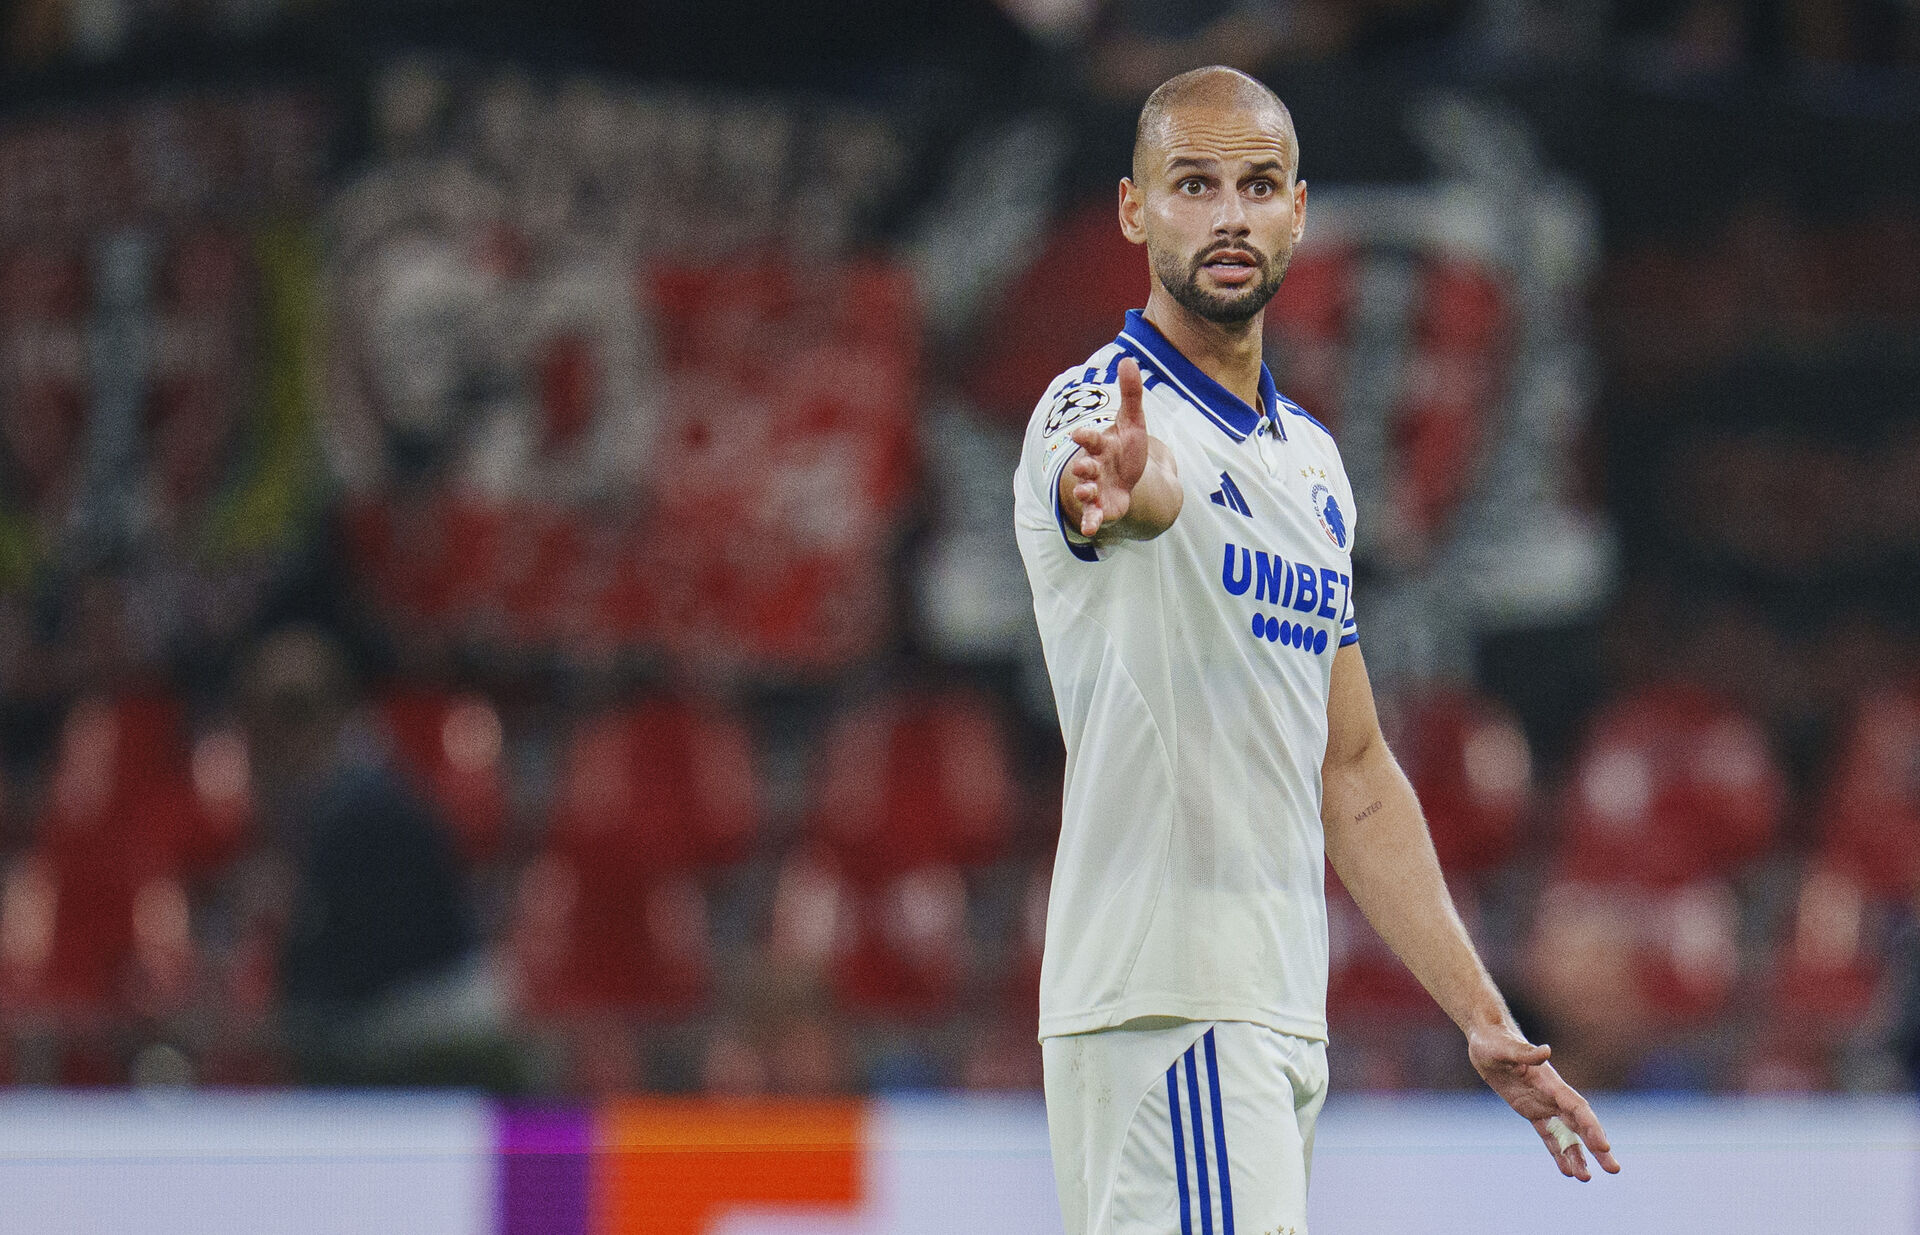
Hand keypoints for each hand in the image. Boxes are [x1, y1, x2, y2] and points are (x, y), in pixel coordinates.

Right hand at [1066, 356, 1147, 537]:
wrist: (1130, 476)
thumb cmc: (1126, 447)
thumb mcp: (1134, 421)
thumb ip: (1130, 394)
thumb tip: (1128, 359)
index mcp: (1100, 444)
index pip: (1091, 439)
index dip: (1086, 437)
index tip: (1077, 435)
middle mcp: (1094, 466)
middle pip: (1085, 466)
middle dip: (1082, 467)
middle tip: (1082, 467)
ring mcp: (1096, 487)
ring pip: (1085, 490)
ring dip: (1083, 492)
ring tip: (1084, 493)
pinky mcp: (1101, 507)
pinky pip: (1093, 515)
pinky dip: (1090, 521)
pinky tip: (1089, 530)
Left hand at [1469, 1024, 1619, 1180]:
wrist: (1486, 1038)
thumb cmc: (1494, 1040)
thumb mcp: (1502, 1048)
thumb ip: (1524, 1053)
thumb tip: (1546, 1051)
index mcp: (1550, 1081)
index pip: (1576, 1106)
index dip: (1591, 1126)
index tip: (1604, 1146)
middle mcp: (1552, 1095)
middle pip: (1580, 1124)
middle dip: (1596, 1146)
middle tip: (1614, 1169)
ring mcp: (1543, 1104)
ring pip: (1566, 1134)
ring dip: (1578, 1155)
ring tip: (1585, 1178)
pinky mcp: (1531, 1111)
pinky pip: (1548, 1136)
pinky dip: (1558, 1152)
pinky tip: (1568, 1172)